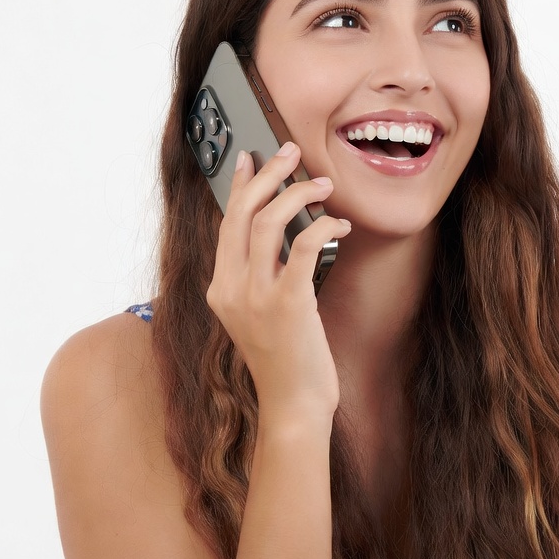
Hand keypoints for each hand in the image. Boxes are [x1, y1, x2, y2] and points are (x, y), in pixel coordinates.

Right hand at [207, 142, 350, 427]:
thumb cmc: (285, 361)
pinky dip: (323, 227)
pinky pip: (301, 247)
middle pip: (243, 212)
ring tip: (324, 185)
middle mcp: (230, 288)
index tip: (251, 158)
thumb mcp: (258, 316)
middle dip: (269, 174)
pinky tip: (339, 225)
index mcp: (220, 289)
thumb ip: (258, 279)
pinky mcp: (288, 304)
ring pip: (270, 221)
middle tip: (291, 152)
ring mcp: (255, 297)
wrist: (293, 406)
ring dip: (300, 194)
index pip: (226, 223)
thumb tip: (282, 235)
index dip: (239, 185)